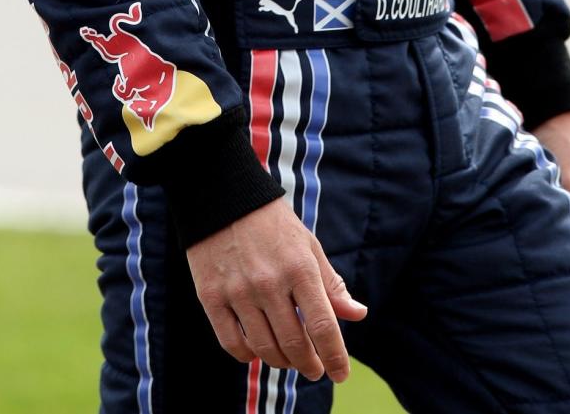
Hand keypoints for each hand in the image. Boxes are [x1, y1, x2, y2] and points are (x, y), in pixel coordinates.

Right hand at [186, 197, 366, 381]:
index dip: (335, 356)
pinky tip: (258, 350)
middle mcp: (269, 282)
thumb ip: (331, 284)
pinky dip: (248, 356)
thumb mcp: (308, 246)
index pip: (323, 325)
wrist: (221, 195)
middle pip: (294, 344)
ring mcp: (238, 291)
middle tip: (314, 369)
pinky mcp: (211, 297)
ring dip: (282, 362)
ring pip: (264, 348)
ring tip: (289, 360)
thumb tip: (358, 315)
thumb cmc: (272, 223)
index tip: (341, 373)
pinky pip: (232, 344)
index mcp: (299, 267)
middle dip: (309, 365)